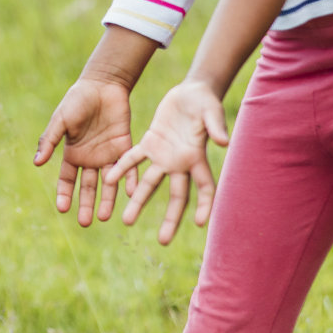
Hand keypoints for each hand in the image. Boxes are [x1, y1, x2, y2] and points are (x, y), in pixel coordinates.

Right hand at [34, 77, 134, 224]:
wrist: (103, 84)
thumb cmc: (78, 100)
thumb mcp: (61, 120)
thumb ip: (50, 141)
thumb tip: (36, 163)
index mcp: (73, 153)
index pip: (67, 180)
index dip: (65, 194)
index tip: (62, 209)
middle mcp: (90, 158)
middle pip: (88, 187)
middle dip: (86, 205)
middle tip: (86, 223)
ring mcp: (109, 154)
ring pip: (108, 183)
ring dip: (107, 200)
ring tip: (105, 217)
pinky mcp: (125, 147)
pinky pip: (128, 168)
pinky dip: (129, 180)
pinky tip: (129, 194)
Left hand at [107, 80, 230, 244]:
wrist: (190, 92)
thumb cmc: (206, 102)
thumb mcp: (211, 112)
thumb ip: (215, 127)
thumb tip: (223, 142)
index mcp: (197, 158)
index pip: (204, 187)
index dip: (205, 205)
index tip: (201, 224)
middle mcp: (180, 163)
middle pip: (176, 196)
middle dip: (171, 219)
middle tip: (163, 241)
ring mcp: (163, 155)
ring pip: (149, 184)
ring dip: (138, 201)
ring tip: (125, 220)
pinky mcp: (149, 143)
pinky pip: (132, 159)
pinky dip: (122, 169)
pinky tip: (109, 181)